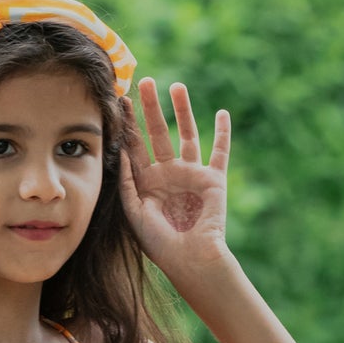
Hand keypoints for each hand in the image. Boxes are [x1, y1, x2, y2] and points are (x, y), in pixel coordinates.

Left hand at [120, 77, 230, 278]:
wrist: (191, 260)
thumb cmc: (160, 244)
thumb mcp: (134, 212)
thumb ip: (128, 182)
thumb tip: (121, 152)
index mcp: (147, 182)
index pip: (135, 145)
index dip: (129, 123)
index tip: (121, 99)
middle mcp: (169, 174)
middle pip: (158, 133)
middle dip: (151, 108)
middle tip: (144, 82)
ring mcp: (192, 175)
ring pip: (187, 134)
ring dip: (182, 111)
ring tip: (176, 86)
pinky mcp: (214, 180)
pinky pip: (220, 152)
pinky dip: (223, 133)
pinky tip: (223, 113)